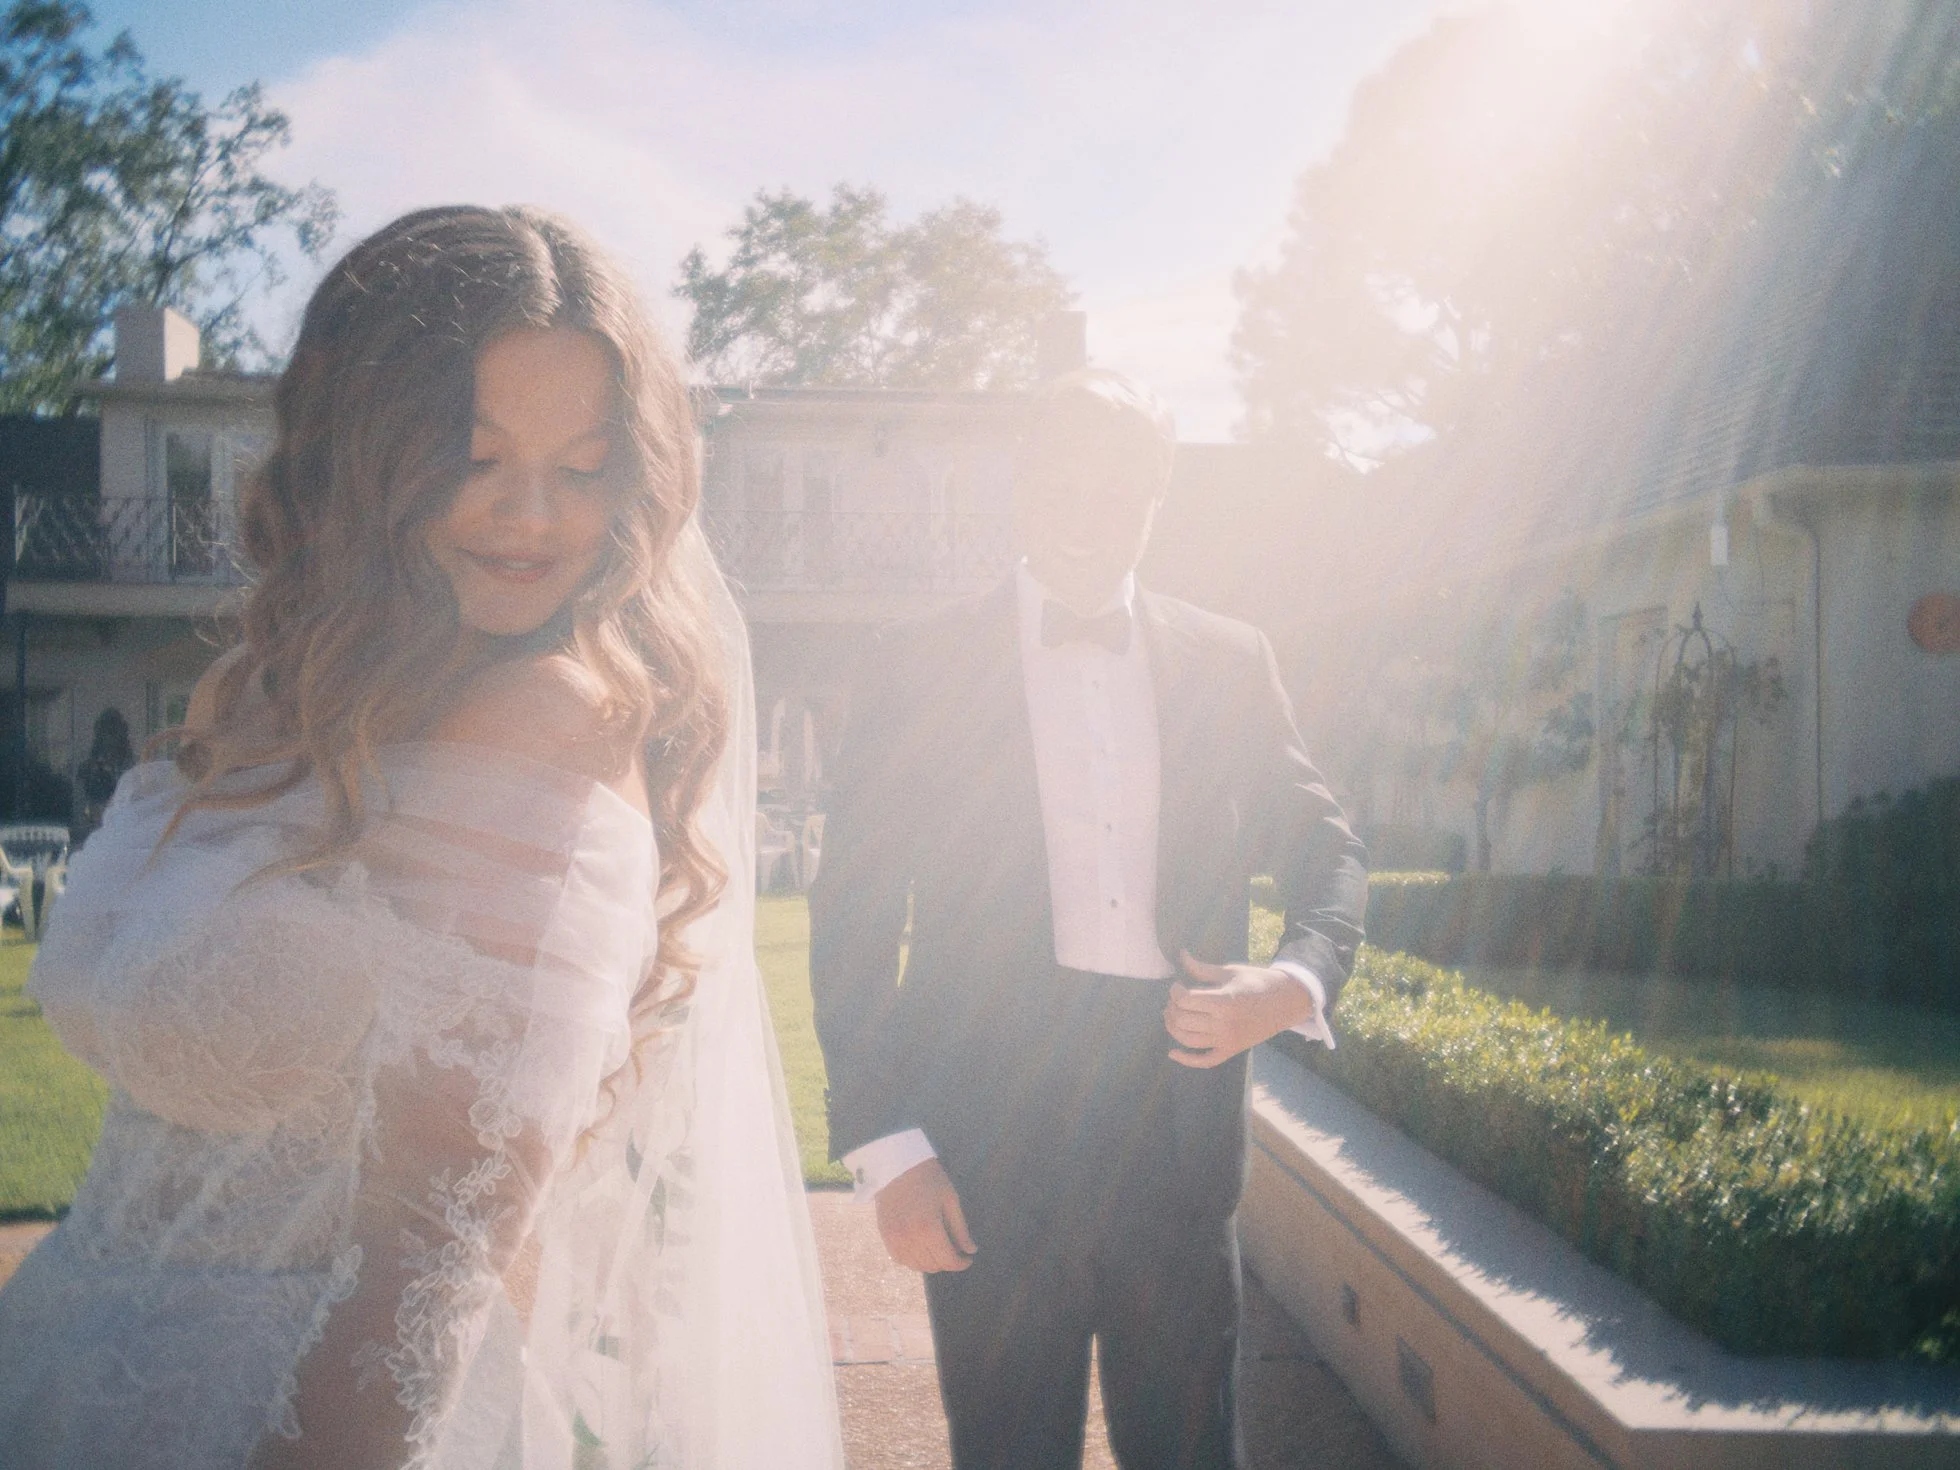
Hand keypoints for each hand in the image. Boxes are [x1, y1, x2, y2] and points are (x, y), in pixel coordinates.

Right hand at [875, 1158, 977, 1272]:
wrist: (897, 1166)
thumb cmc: (928, 1179)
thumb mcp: (950, 1200)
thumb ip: (960, 1229)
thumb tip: (971, 1250)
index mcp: (929, 1229)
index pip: (948, 1260)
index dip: (961, 1263)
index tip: (968, 1259)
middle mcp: (910, 1239)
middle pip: (933, 1266)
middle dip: (947, 1262)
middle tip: (954, 1250)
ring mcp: (894, 1240)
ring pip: (917, 1266)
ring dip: (930, 1262)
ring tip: (938, 1249)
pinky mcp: (885, 1237)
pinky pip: (901, 1260)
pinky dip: (913, 1259)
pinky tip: (920, 1248)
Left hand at [1164, 951, 1319, 1068]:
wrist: (1286, 1002)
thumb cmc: (1258, 982)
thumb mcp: (1230, 972)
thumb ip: (1202, 968)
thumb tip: (1181, 955)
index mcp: (1224, 1001)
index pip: (1185, 1000)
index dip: (1175, 991)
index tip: (1177, 984)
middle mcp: (1224, 1024)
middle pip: (1183, 1020)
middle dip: (1172, 1007)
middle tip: (1174, 998)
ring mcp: (1227, 1040)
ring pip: (1188, 1040)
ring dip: (1172, 1027)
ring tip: (1172, 1014)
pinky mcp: (1231, 1050)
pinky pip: (1205, 1061)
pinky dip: (1187, 1060)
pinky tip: (1173, 1053)